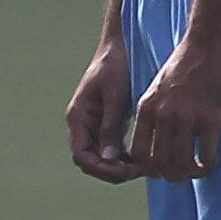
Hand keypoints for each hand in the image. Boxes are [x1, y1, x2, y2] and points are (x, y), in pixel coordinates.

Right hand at [66, 34, 138, 184]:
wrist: (121, 46)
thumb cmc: (116, 66)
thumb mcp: (115, 96)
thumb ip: (110, 127)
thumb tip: (108, 159)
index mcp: (78, 117)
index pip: (82, 156)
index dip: (100, 168)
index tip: (123, 172)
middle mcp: (82, 124)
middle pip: (91, 161)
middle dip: (111, 171)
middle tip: (137, 172)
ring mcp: (93, 124)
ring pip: (101, 157)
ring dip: (119, 166)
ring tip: (142, 167)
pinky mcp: (106, 122)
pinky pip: (111, 148)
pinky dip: (123, 156)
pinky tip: (141, 157)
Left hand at [127, 29, 220, 180]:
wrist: (209, 42)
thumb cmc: (186, 64)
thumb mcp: (158, 87)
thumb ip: (154, 112)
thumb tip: (155, 140)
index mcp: (147, 109)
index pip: (140, 154)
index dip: (150, 169)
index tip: (162, 169)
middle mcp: (164, 116)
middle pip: (160, 164)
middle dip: (172, 176)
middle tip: (183, 175)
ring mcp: (187, 118)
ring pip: (182, 165)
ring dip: (191, 174)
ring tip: (200, 170)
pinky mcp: (212, 119)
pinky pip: (207, 156)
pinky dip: (210, 165)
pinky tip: (214, 160)